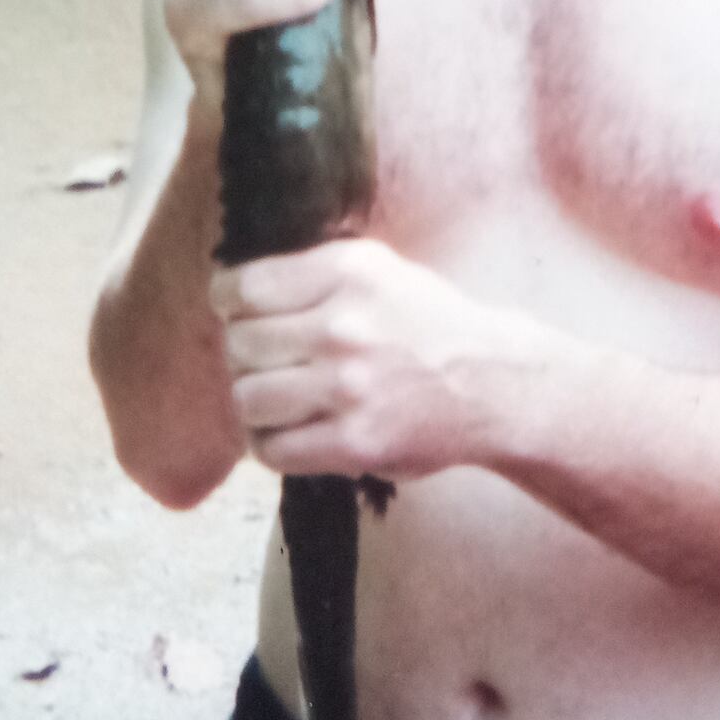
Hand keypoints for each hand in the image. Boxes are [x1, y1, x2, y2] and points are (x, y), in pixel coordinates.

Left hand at [212, 239, 528, 482]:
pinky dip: (269, 444)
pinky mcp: (353, 443)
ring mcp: (347, 387)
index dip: (228, 301)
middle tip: (265, 360)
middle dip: (244, 354)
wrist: (491, 382)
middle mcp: (344, 326)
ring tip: (274, 399)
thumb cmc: (427, 322)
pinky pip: (272, 449)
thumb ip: (315, 271)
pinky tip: (289, 431)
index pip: (246, 286)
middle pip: (240, 344)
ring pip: (248, 398)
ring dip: (253, 402)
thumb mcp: (380, 270)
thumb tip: (236, 287)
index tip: (235, 310)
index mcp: (349, 273)